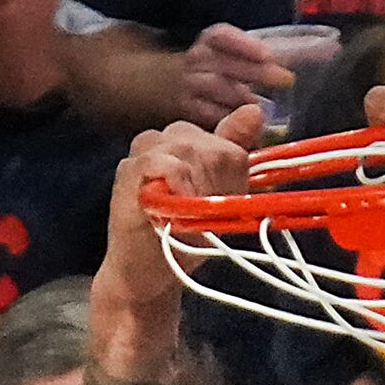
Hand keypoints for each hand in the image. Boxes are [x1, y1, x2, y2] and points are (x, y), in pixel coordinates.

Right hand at [102, 107, 262, 313]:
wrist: (148, 274)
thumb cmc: (184, 236)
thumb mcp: (220, 197)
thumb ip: (233, 155)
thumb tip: (256, 110)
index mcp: (190, 142)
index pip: (222, 139)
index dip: (227, 174)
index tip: (220, 203)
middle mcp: (166, 139)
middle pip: (203, 141)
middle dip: (212, 181)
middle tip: (203, 212)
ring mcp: (144, 152)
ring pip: (184, 146)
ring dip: (195, 182)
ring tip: (190, 211)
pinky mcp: (129, 171)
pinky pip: (158, 160)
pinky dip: (174, 180)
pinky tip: (178, 201)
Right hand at [176, 24, 288, 125]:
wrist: (173, 86)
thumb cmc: (219, 71)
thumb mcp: (237, 55)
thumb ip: (271, 58)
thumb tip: (324, 53)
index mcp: (210, 42)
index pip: (223, 37)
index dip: (246, 45)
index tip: (269, 56)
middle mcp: (198, 61)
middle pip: (226, 65)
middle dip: (257, 73)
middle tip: (285, 80)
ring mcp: (190, 86)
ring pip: (217, 91)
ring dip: (243, 100)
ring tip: (264, 109)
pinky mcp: (188, 111)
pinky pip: (209, 116)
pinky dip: (229, 121)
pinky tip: (247, 128)